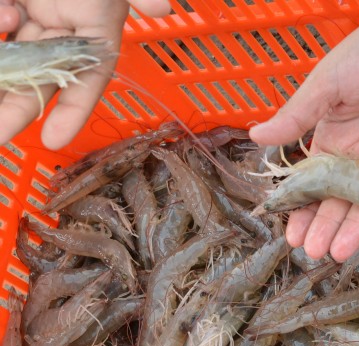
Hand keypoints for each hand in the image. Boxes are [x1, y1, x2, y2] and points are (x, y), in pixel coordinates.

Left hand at [0, 0, 170, 149]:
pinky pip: (1, 25)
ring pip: (16, 57)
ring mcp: (36, 16)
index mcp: (96, 26)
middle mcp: (65, 29)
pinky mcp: (15, 3)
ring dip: (2, 73)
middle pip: (41, 77)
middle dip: (18, 108)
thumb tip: (164, 7)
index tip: (53, 141)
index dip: (72, 113)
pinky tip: (2, 18)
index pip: (87, 79)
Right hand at [249, 0, 358, 261]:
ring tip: (341, 253)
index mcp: (334, 134)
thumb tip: (255, 137)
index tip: (289, 233)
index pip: (315, 181)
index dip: (302, 207)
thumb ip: (298, 116)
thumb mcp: (329, 83)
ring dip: (358, 228)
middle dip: (326, 225)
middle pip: (342, 198)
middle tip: (314, 252)